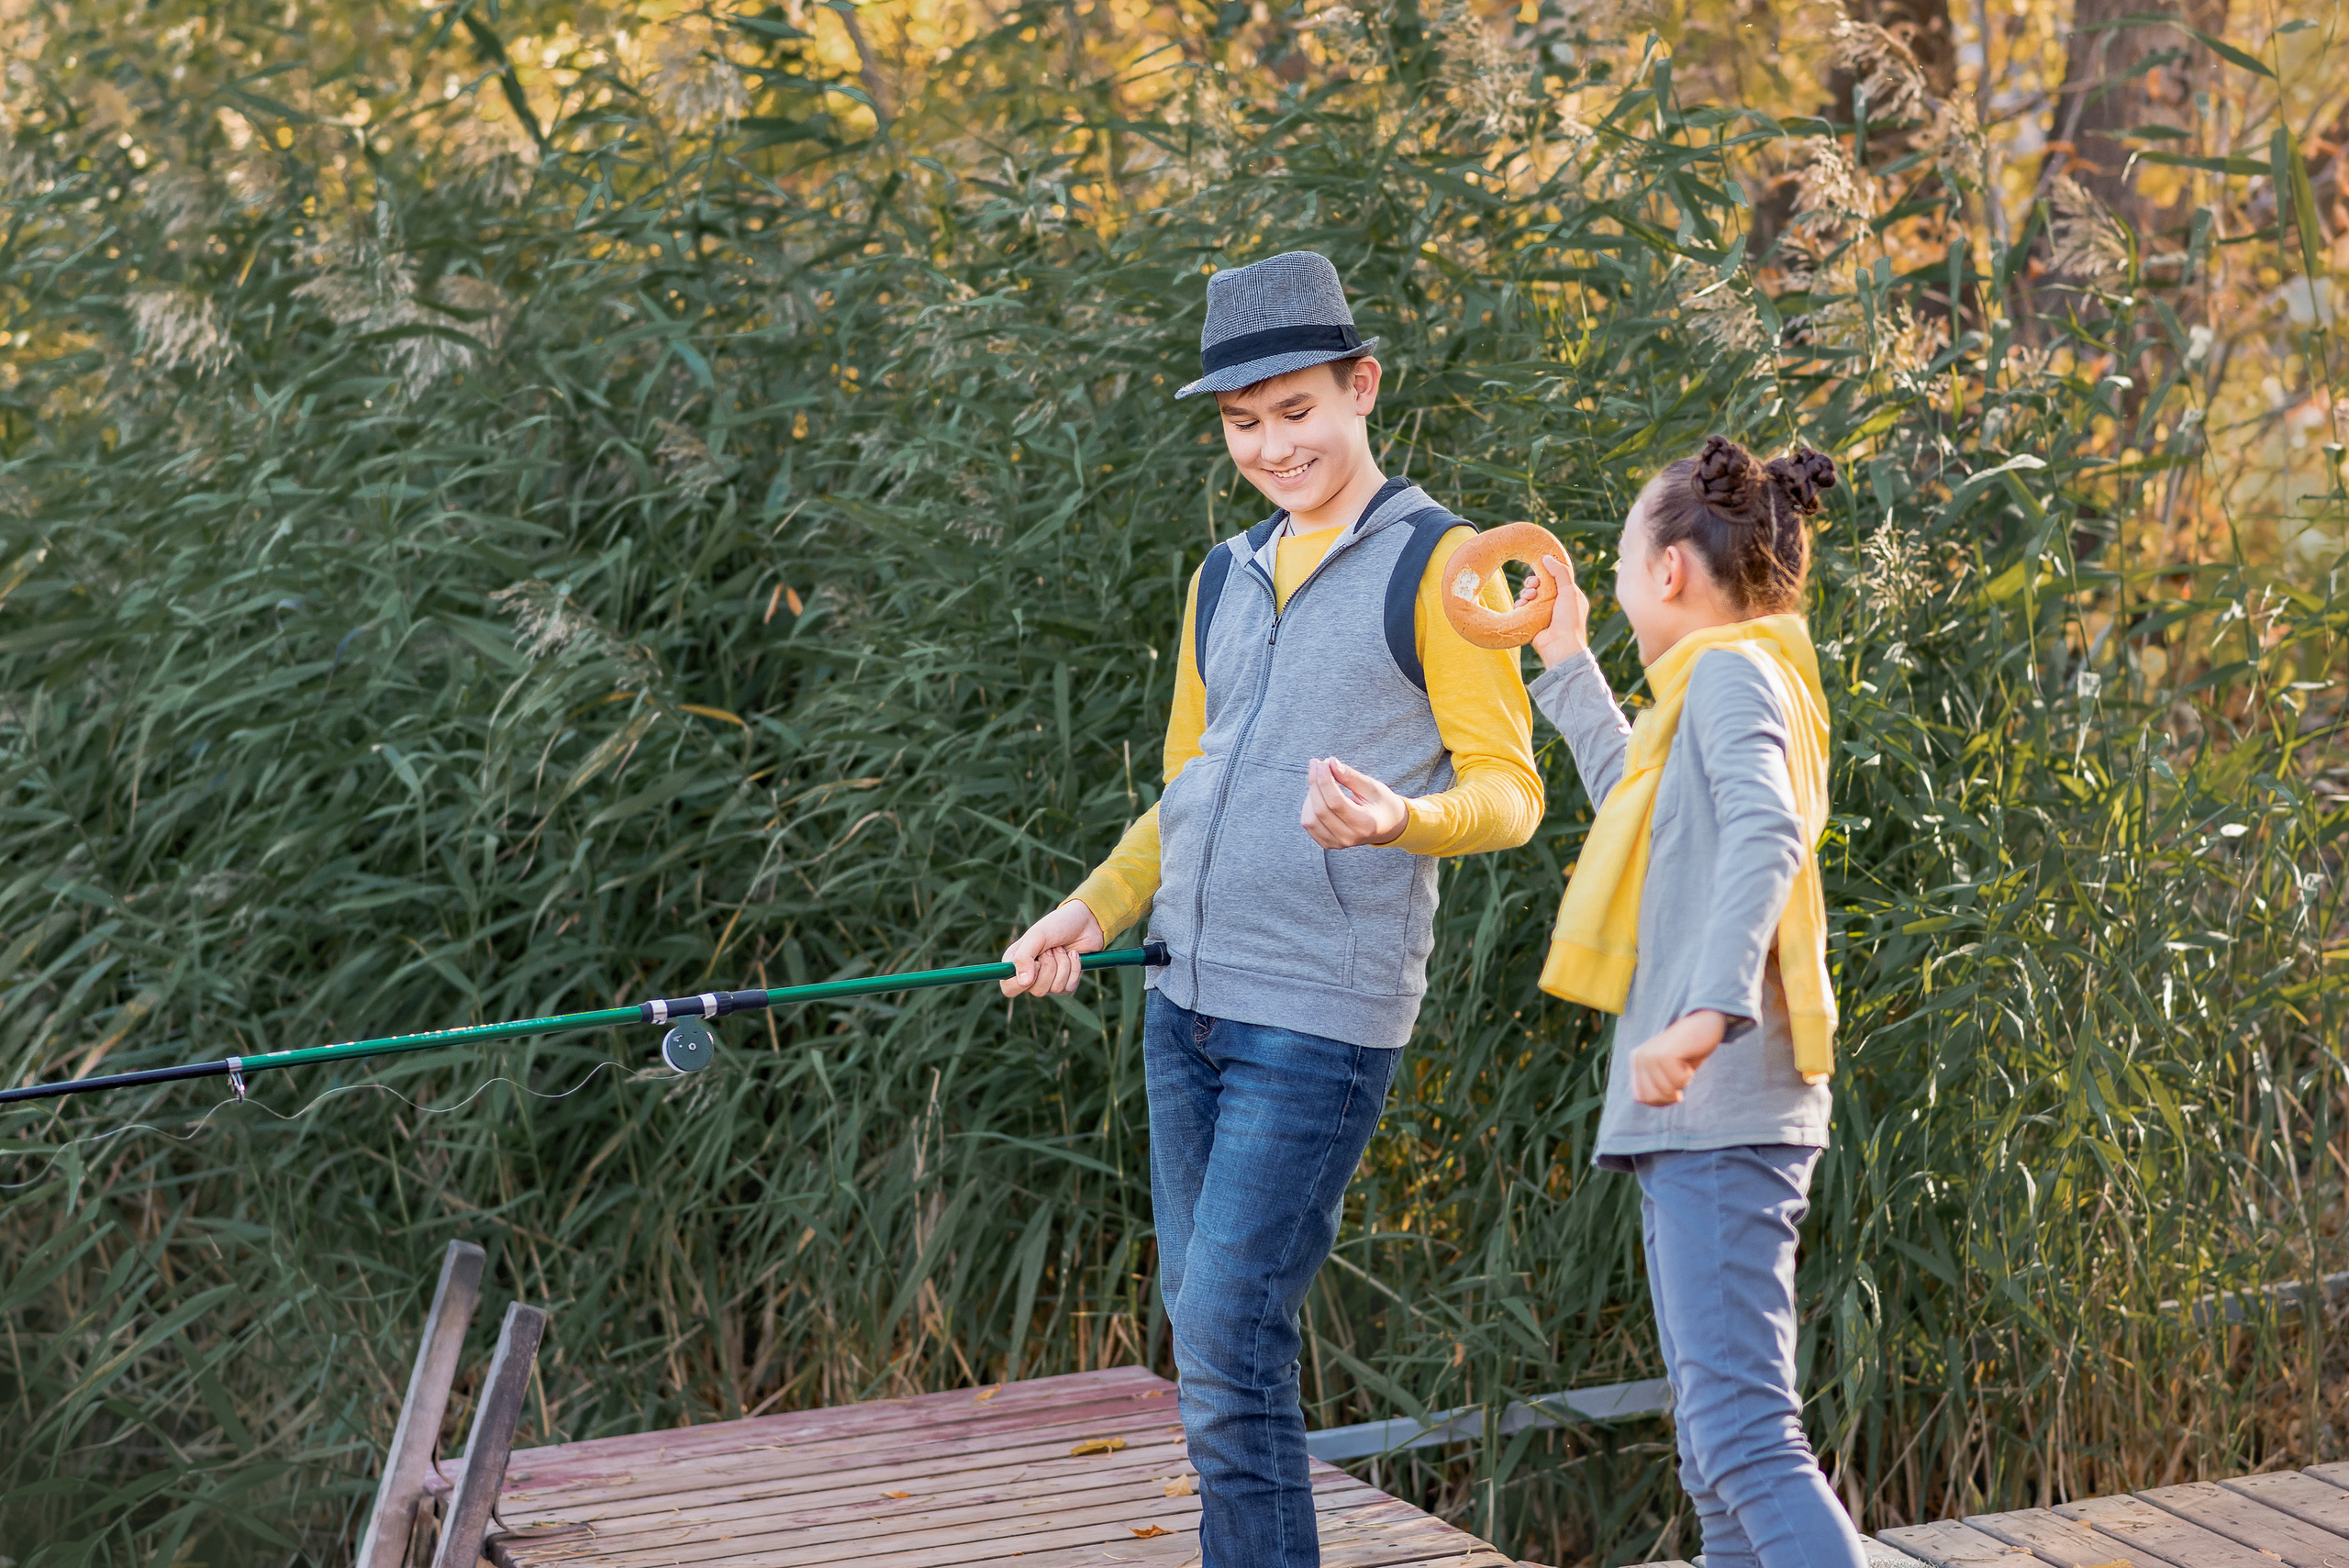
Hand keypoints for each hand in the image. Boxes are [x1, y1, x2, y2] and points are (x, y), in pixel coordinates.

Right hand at [1000, 901, 1104, 997]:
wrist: (1084, 922)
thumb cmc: (1056, 925)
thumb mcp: (1036, 936)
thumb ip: (1023, 958)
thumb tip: (1023, 982)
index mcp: (1015, 963)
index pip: (1009, 988)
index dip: (1022, 981)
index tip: (1036, 963)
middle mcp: (1030, 975)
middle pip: (1037, 991)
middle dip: (1049, 966)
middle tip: (1051, 949)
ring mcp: (1049, 981)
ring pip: (1055, 988)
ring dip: (1063, 964)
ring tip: (1062, 948)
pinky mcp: (1066, 982)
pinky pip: (1069, 987)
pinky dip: (1074, 968)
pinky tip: (1074, 954)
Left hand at [1301, 757, 1409, 848]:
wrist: (1388, 827)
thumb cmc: (1382, 804)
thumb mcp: (1372, 787)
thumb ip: (1350, 776)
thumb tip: (1330, 762)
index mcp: (1365, 824)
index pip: (1335, 802)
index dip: (1325, 780)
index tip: (1322, 762)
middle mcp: (1349, 838)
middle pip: (1320, 810)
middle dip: (1315, 783)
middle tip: (1317, 764)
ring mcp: (1337, 844)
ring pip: (1310, 819)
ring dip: (1311, 795)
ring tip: (1320, 779)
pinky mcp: (1328, 844)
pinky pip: (1309, 825)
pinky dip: (1309, 807)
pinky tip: (1318, 794)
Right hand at [1516, 554, 1590, 669]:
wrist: (1561, 647)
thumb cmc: (1570, 620)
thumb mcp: (1570, 592)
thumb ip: (1560, 572)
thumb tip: (1546, 557)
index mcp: (1570, 596)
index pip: (1557, 578)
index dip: (1547, 571)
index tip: (1539, 565)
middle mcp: (1557, 603)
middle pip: (1541, 585)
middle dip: (1533, 582)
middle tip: (1532, 584)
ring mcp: (1544, 613)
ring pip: (1530, 596)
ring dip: (1526, 593)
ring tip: (1528, 597)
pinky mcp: (1532, 621)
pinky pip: (1522, 608)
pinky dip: (1520, 605)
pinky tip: (1521, 606)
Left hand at [1628, 1010, 1728, 1105]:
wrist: (1703, 1022)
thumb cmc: (1689, 1049)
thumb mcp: (1668, 1070)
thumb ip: (1657, 1085)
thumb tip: (1654, 1103)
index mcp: (1636, 1061)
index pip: (1641, 1097)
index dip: (1661, 1100)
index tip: (1675, 1090)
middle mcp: (1639, 1057)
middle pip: (1652, 1097)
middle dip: (1671, 1094)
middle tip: (1682, 1076)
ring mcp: (1649, 1055)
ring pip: (1666, 1091)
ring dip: (1682, 1082)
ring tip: (1685, 1064)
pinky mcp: (1664, 1054)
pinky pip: (1678, 1081)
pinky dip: (1688, 1075)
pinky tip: (1688, 1058)